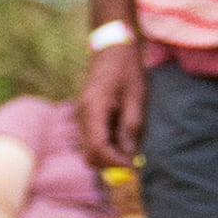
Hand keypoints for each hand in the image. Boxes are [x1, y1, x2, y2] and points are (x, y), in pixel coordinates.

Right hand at [76, 38, 148, 174]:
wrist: (113, 50)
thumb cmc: (127, 71)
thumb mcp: (136, 98)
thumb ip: (131, 127)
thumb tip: (130, 156)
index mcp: (93, 109)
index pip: (97, 148)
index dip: (115, 162)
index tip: (134, 167)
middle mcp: (83, 116)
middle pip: (90, 154)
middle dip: (110, 163)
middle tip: (134, 161)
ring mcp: (82, 116)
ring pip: (91, 149)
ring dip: (110, 154)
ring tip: (131, 143)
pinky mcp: (87, 117)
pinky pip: (94, 139)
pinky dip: (108, 145)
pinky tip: (124, 134)